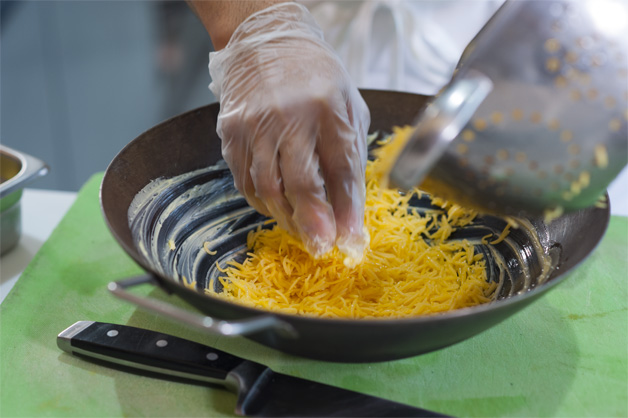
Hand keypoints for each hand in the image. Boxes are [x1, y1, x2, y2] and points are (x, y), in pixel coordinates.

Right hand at [208, 3, 369, 258]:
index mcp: (327, 107)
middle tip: (321, 249)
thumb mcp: (348, 107)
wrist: (267, 42)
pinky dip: (262, 202)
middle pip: (300, 185)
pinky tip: (277, 207)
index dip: (346, 211)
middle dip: (313, 225)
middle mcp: (289, 116)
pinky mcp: (230, 133)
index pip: (341, 170)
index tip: (350, 241)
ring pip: (268, 189)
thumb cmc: (317, 78)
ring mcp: (254, 125)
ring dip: (287, 218)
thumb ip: (350, 155)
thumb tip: (350, 209)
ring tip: (302, 231)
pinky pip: (245, 180)